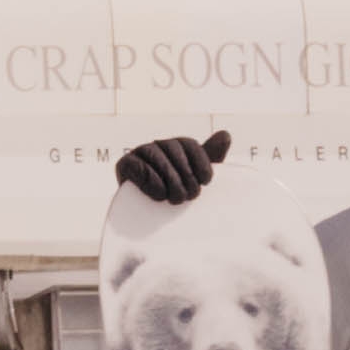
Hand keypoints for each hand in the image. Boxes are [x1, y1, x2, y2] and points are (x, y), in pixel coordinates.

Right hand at [113, 131, 230, 209]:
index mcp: (177, 145)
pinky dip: (149, 180)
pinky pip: (137, 165)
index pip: (190, 145)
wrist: (148, 215)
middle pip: (174, 150)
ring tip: (177, 199)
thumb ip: (210, 156)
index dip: (201, 161)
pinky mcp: (124, 164)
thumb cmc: (177, 194)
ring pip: (157, 157)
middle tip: (191, 196)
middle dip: (186, 174)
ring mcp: (140, 153)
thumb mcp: (196, 176)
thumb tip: (225, 134)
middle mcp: (158, 145)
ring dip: (170, 179)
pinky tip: (159, 195)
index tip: (207, 181)